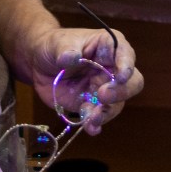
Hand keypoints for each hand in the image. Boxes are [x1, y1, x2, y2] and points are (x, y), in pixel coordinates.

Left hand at [23, 23, 141, 134]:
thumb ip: (65, 50)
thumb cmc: (53, 45)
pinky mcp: (93, 104)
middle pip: (132, 82)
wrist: (39, 64)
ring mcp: (104, 88)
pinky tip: (90, 128)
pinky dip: (96, 123)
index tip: (120, 77)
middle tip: (102, 96)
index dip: (127, 65)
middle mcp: (112, 68)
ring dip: (106, 113)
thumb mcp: (57, 43)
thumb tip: (70, 57)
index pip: (126, 53)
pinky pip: (100, 116)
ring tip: (90, 118)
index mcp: (108, 46)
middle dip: (121, 92)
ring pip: (117, 103)